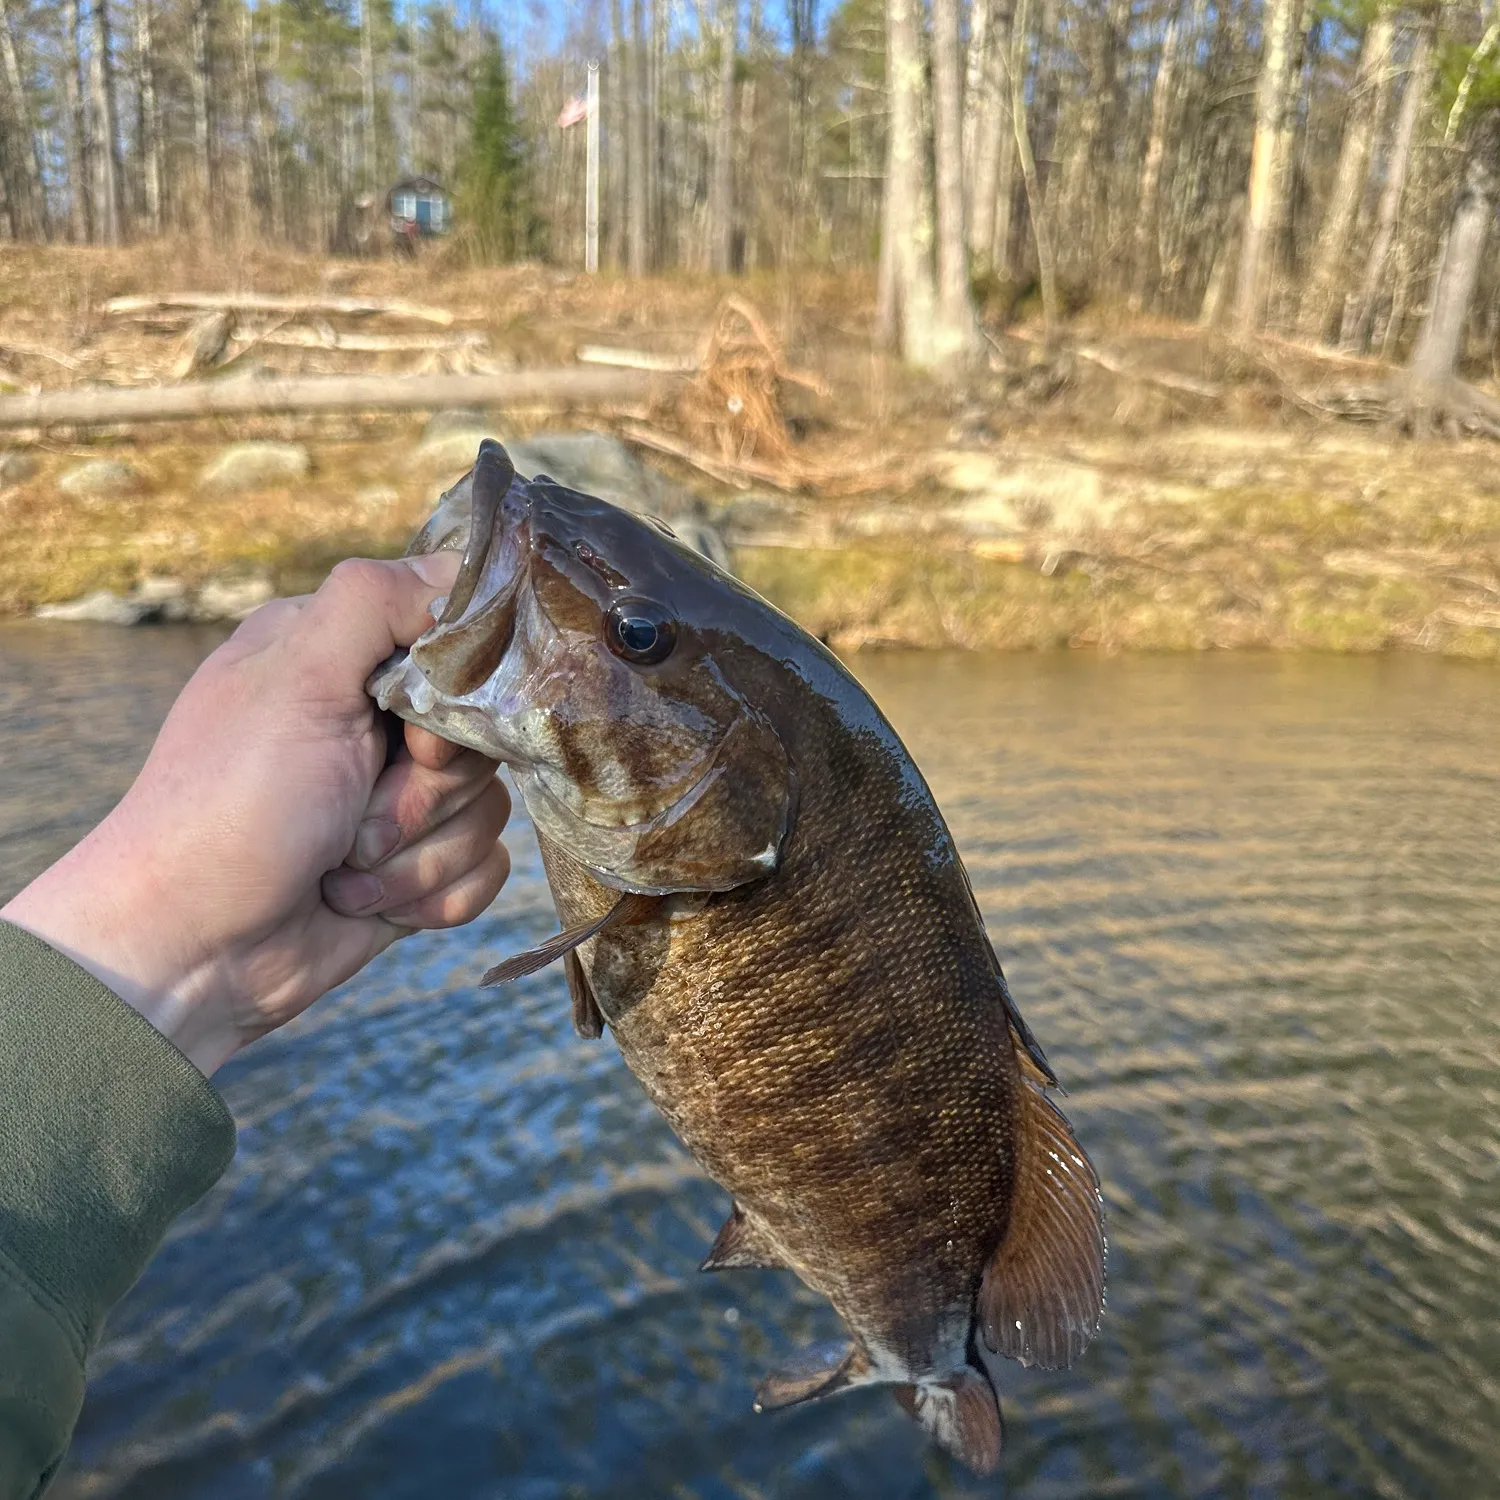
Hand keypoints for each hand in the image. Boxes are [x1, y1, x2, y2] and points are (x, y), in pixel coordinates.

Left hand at [1, 554, 510, 1075]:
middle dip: (426, 789)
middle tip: (355, 810)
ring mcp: (394, 798)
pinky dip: (432, 895)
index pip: (457, 641)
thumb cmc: (232, 807)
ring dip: (419, 852)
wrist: (193, 952)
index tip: (408, 732)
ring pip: (489, 808)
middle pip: (482, 734)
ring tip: (344, 866)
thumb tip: (456, 571)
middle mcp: (370, 720)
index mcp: (338, 655)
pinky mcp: (413, 866)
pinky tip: (369, 904)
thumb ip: (375, 601)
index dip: (454, 697)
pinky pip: (484, 871)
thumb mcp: (296, 677)